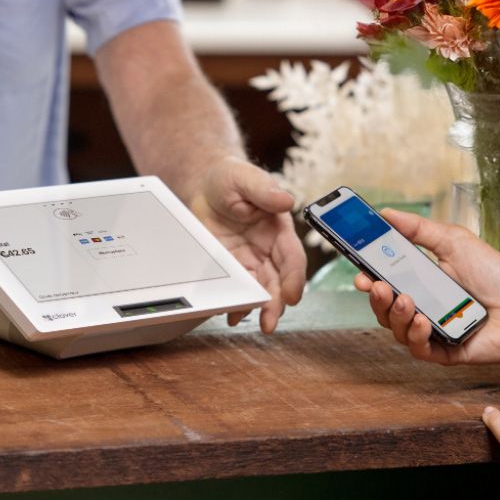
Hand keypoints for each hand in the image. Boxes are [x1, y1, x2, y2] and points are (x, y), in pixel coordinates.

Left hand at [191, 157, 305, 333]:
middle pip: (279, 280)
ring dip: (259, 308)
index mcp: (279, 228)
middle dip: (277, 303)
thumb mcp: (244, 178)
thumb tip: (287, 200)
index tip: (292, 295)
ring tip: (251, 322)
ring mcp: (251, 260)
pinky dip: (238, 303)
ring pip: (261, 289)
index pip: (292, 256)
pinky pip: (239, 288)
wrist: (205, 185)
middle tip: (270, 322)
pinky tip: (232, 314)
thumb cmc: (231, 177)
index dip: (294, 277)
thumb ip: (264, 189)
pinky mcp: (232, 267)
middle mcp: (269, 248)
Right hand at [353, 208, 499, 364]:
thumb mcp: (453, 241)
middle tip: (378, 286)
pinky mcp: (444, 352)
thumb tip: (387, 213)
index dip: (368, 279)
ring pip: (396, 329)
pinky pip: (418, 349)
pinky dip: (415, 335)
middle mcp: (422, 306)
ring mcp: (431, 330)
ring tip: (406, 300)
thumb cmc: (494, 274)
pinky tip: (422, 321)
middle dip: (376, 298)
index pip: (384, 282)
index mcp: (420, 281)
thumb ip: (418, 229)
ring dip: (395, 314)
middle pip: (384, 308)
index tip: (360, 272)